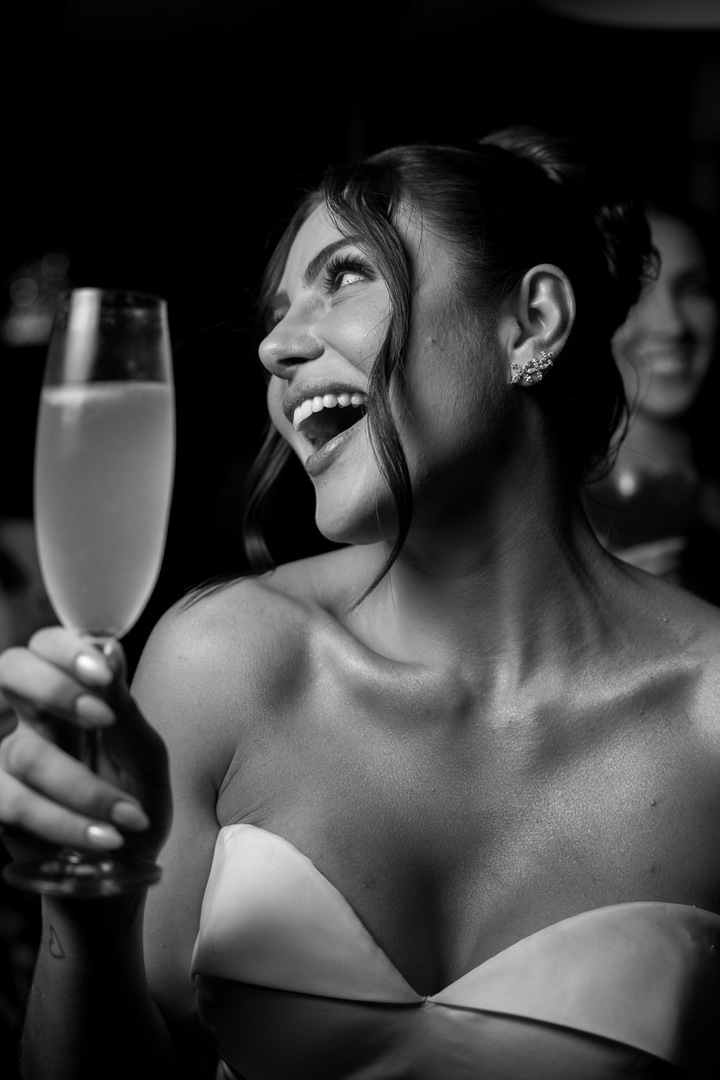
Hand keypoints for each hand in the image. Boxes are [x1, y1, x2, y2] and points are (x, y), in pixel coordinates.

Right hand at [0, 627, 171, 866]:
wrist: (125, 867)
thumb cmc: (135, 800)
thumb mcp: (144, 754)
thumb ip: (124, 708)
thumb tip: (110, 651)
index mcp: (71, 693)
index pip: (48, 645)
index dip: (66, 650)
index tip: (102, 674)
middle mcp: (31, 716)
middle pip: (10, 670)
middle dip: (53, 687)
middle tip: (101, 717)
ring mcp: (7, 757)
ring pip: (26, 752)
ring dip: (85, 788)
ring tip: (130, 817)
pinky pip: (15, 803)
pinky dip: (66, 822)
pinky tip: (105, 836)